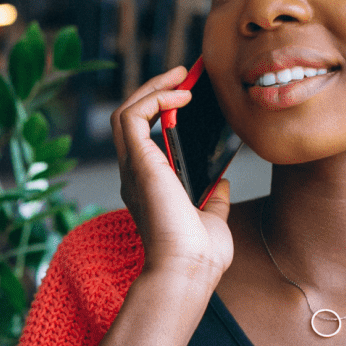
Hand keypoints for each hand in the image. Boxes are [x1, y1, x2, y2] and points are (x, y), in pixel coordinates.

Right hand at [112, 67, 234, 289]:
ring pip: (125, 112)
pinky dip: (154, 99)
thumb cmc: (199, 255)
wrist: (189, 270)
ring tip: (181, 77)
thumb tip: (220, 181)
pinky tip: (180, 97)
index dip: (161, 112)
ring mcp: (133, 168)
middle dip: (154, 91)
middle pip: (130, 119)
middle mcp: (135, 175)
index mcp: (149, 187)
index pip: (145, 139)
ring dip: (152, 88)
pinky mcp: (138, 162)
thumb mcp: (211, 219)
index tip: (186, 97)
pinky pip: (133, 116)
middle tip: (183, 76)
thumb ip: (212, 199)